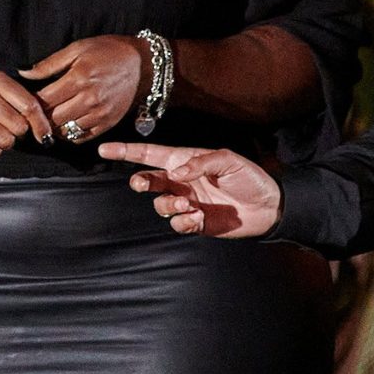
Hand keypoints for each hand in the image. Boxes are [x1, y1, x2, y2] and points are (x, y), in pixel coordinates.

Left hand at [27, 35, 147, 139]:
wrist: (144, 66)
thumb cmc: (109, 52)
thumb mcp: (78, 48)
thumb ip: (49, 64)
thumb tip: (24, 74)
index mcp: (79, 79)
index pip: (44, 100)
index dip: (30, 102)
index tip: (24, 101)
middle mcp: (89, 100)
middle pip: (52, 119)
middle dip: (38, 118)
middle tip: (31, 114)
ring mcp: (100, 114)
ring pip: (65, 131)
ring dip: (52, 128)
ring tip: (46, 120)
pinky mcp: (108, 124)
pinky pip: (81, 137)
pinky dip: (69, 134)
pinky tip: (64, 124)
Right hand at [98, 142, 279, 237]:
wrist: (269, 207)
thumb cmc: (250, 178)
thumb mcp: (229, 160)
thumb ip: (200, 162)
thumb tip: (175, 173)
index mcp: (186, 161)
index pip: (150, 155)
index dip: (126, 152)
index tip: (105, 149)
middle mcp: (181, 182)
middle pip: (147, 180)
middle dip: (140, 182)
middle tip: (143, 184)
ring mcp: (187, 202)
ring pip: (160, 205)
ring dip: (168, 205)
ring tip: (189, 205)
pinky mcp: (195, 222)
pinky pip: (177, 224)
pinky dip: (183, 221)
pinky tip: (198, 217)